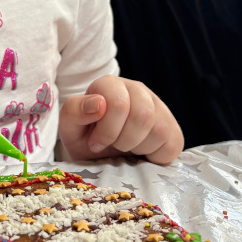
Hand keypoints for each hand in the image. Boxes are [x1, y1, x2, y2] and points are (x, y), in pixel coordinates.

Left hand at [58, 74, 182, 164]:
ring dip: (138, 148)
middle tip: (111, 146)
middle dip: (123, 140)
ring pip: (160, 130)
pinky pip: (172, 145)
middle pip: (143, 116)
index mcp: (110, 85)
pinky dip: (155, 157)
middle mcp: (137, 90)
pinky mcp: (172, 128)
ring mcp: (158, 107)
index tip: (95, 143)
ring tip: (125, 148)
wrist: (99, 156)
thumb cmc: (83, 137)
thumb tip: (99, 103)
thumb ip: (75, 110)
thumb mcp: (69, 126)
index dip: (107, 131)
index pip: (119, 104)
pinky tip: (141, 153)